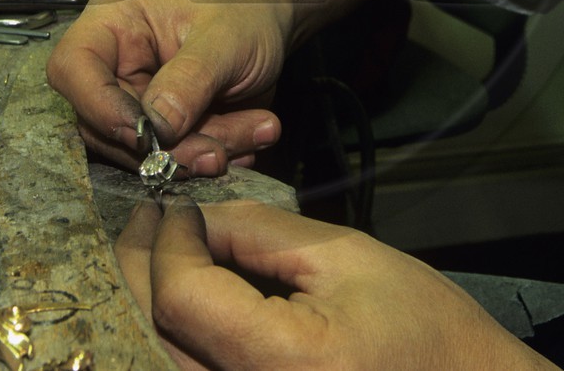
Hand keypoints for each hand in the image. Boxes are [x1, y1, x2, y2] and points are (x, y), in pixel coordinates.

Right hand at [46, 0, 290, 175]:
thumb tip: (157, 127)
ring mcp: (133, 101)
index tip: (144, 134)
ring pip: (138, 152)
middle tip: (217, 152)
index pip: (72, 67)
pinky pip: (169, 160)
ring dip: (194, 156)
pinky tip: (247, 140)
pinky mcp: (158, 131)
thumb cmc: (244, 15)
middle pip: (104, 124)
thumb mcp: (226, 38)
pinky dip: (208, 158)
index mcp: (113, 23)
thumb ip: (191, 78)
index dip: (99, 106)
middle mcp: (113, 65)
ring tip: (250, 136)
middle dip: (165, 147)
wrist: (271, 28)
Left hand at [115, 198, 557, 370]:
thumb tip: (193, 217)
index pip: (182, 296)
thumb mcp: (346, 258)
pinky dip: (166, 339)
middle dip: (138, 270)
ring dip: (143, 306)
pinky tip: (177, 302)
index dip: (168, 243)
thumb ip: (259, 233)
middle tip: (146, 223)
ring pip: (153, 361)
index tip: (173, 207)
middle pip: (151, 336)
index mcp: (285, 362)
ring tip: (155, 256)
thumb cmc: (425, 331)